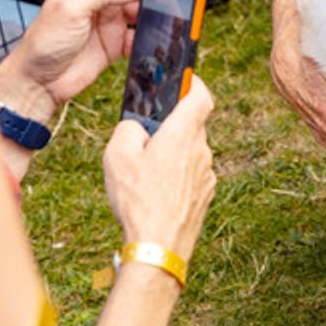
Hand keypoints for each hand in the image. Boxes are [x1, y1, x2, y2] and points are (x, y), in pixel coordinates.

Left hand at [0, 0, 179, 122]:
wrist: (38, 80)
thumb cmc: (44, 41)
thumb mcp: (70, 9)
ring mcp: (112, 19)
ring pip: (145, 8)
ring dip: (159, 12)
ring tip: (172, 17)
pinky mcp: (118, 42)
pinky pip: (143, 35)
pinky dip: (153, 37)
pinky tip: (158, 40)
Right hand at [103, 76, 216, 261]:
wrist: (159, 246)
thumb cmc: (138, 199)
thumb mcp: (118, 155)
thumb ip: (129, 129)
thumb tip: (137, 126)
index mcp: (184, 133)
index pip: (201, 95)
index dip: (193, 83)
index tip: (182, 79)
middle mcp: (202, 150)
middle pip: (192, 125)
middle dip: (171, 125)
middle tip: (146, 134)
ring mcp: (207, 173)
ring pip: (190, 151)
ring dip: (173, 153)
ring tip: (145, 170)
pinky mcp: (206, 194)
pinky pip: (191, 173)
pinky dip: (177, 174)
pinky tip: (155, 190)